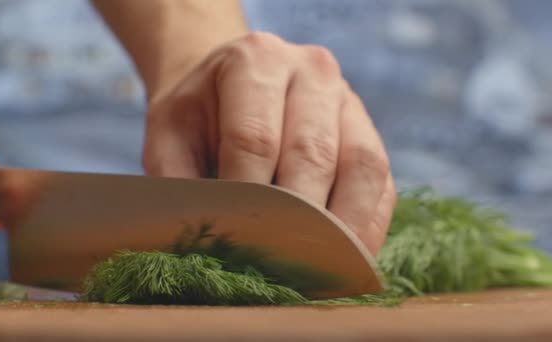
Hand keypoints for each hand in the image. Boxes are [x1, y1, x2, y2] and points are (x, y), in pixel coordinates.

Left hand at [142, 32, 395, 254]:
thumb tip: (198, 244)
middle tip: (282, 272)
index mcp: (255, 61)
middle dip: (298, 220)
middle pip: (313, 154)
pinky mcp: (368, 131)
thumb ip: (178, 181)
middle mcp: (312, 71)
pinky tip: (350, 258)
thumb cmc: (198, 115)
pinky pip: (382, 181)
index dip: (248, 199)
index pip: (255, 139)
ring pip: (362, 166)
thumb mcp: (169, 135)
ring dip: (345, 227)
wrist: (227, 83)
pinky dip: (370, 223)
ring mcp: (347, 100)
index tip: (240, 247)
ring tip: (325, 273)